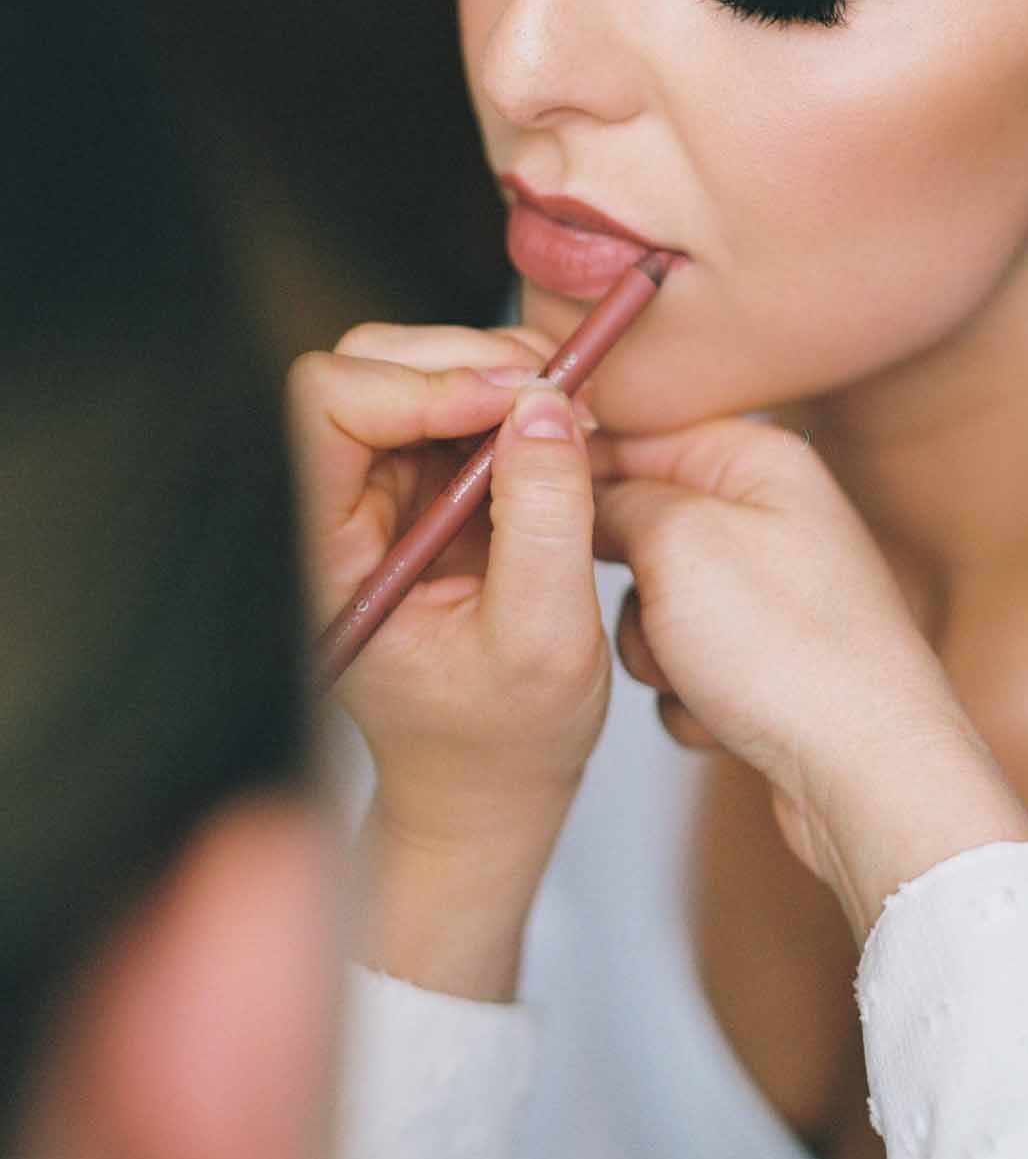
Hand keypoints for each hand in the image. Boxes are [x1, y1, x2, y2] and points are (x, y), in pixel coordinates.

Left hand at [286, 322, 606, 993]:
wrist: (488, 792)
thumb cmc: (505, 740)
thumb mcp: (546, 638)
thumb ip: (546, 517)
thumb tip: (545, 403)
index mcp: (325, 555)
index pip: (327, 408)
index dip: (417, 385)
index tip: (513, 405)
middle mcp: (334, 512)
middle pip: (369, 368)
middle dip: (467, 366)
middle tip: (559, 398)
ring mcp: (375, 497)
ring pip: (413, 375)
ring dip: (497, 380)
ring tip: (570, 421)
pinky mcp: (420, 492)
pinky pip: (455, 409)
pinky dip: (512, 405)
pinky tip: (560, 439)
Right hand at [592, 420, 1027, 942]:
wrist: (868, 776)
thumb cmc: (790, 652)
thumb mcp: (678, 542)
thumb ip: (617, 497)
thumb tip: (578, 480)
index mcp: (761, 459)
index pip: (638, 432)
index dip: (578, 472)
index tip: (534, 506)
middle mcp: (773, 517)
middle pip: (642, 525)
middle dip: (626, 581)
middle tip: (651, 610)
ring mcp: (773, 595)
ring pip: (654, 607)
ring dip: (654, 652)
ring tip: (698, 675)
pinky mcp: (770, 664)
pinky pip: (686, 668)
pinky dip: (690, 699)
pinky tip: (726, 719)